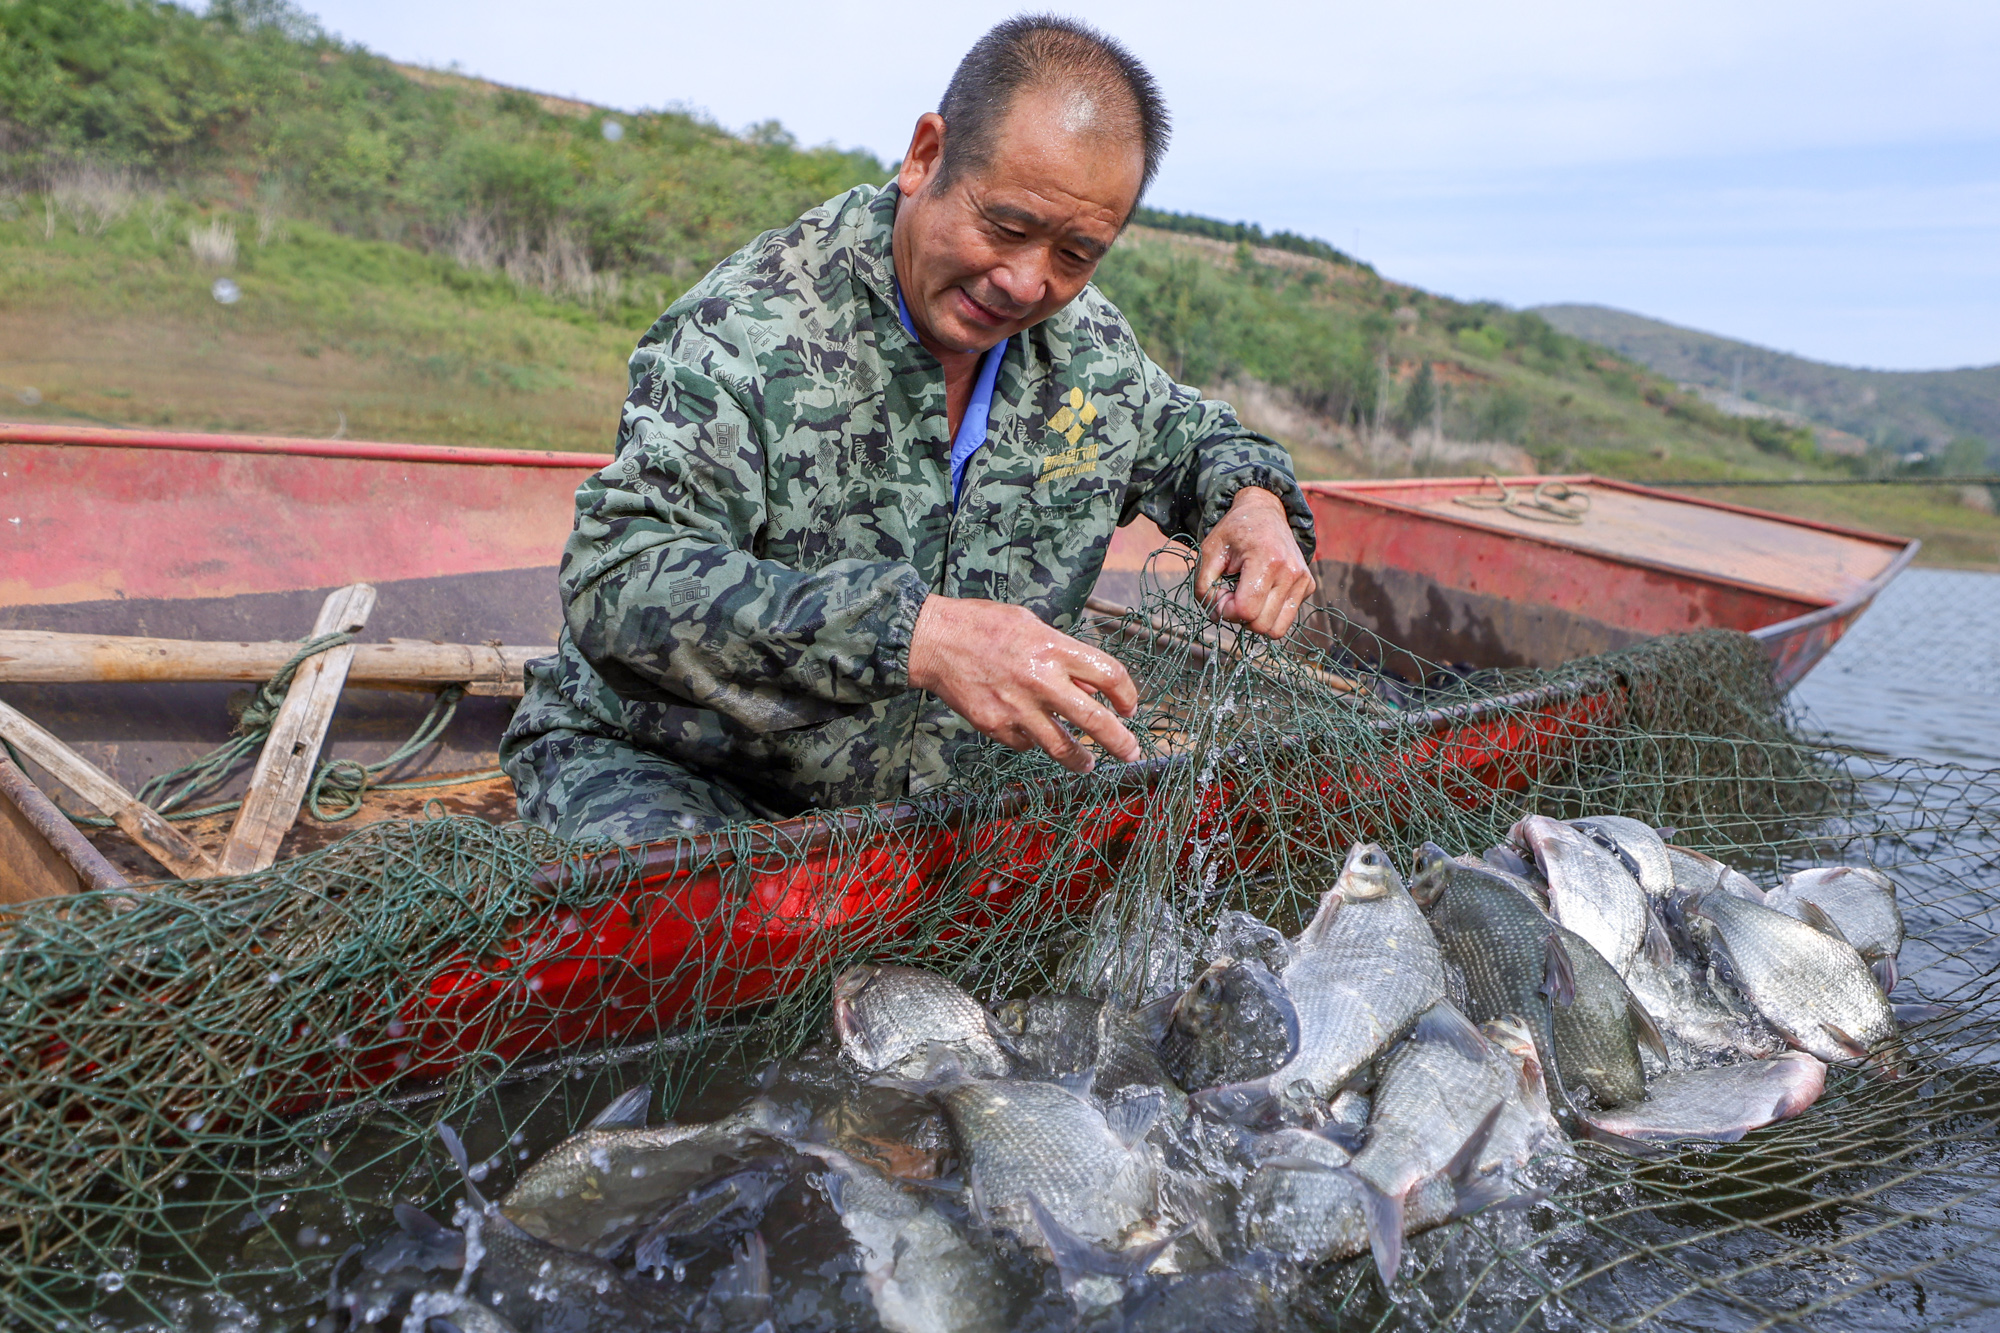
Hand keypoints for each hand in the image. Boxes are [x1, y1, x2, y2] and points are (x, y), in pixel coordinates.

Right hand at [907, 596, 1140, 773]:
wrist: (934, 641)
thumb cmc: (985, 625)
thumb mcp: (1032, 624)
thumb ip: (1063, 654)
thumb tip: (1088, 687)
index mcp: (1054, 649)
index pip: (1109, 675)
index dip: (1127, 694)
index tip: (1128, 706)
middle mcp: (1041, 681)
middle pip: (1095, 721)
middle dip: (1120, 742)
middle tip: (1132, 753)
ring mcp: (1017, 708)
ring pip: (1062, 747)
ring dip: (1081, 760)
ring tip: (1089, 765)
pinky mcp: (995, 726)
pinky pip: (1025, 744)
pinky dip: (1033, 742)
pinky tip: (1031, 734)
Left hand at [1194, 486, 1315, 638]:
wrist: (1264, 512)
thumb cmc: (1234, 532)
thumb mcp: (1209, 552)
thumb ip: (1205, 586)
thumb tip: (1218, 616)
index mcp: (1266, 560)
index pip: (1246, 611)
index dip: (1226, 611)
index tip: (1221, 594)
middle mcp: (1291, 572)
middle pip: (1261, 625)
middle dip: (1240, 617)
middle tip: (1232, 595)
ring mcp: (1303, 580)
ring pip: (1276, 630)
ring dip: (1255, 620)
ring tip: (1247, 597)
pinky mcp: (1309, 586)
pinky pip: (1285, 619)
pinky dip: (1269, 613)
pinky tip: (1261, 592)